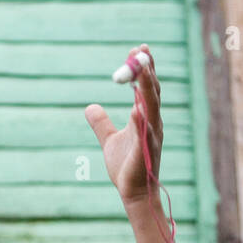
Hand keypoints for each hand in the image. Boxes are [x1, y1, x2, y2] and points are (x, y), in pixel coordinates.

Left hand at [85, 45, 162, 204]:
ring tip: (143, 68)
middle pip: (151, 91)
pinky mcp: (146, 151)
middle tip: (139, 50)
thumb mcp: (109, 140)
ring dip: (147, 87)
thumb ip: (101, 123)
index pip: (145, 88)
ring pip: (152, 107)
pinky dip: (142, 119)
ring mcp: (151, 136)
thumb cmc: (126, 168)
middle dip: (146, 70)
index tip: (137, 50)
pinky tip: (137, 107)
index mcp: (145, 119)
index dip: (143, 69)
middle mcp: (152, 123)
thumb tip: (90, 107)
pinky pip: (145, 132)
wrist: (132, 192)